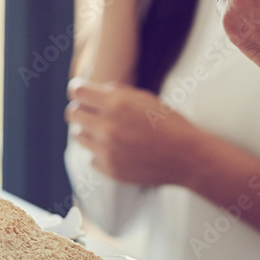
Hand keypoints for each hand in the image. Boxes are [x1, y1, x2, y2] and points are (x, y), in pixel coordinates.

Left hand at [65, 79, 201, 187]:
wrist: (186, 156)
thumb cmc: (168, 123)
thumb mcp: (146, 98)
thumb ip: (117, 93)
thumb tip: (95, 90)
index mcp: (117, 104)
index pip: (77, 91)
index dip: (78, 89)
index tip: (81, 91)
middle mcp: (108, 127)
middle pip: (72, 113)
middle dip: (81, 109)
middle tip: (92, 111)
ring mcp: (107, 151)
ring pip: (78, 135)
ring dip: (89, 130)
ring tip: (107, 130)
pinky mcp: (109, 170)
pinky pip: (91, 156)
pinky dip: (100, 151)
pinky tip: (118, 149)